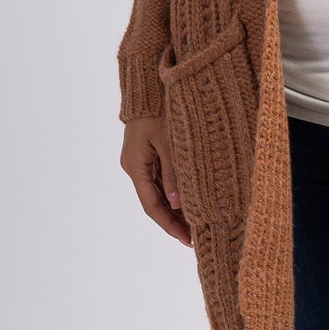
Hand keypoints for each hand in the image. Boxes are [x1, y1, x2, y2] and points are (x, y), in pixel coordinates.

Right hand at [120, 115, 192, 246]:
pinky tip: (187, 204)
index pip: (152, 206)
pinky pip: (158, 182)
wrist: (145, 89)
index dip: (169, 225)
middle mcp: (134, 168)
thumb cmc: (158, 110)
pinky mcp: (145, 157)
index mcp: (136, 166)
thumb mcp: (170, 142)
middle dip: (173, 222)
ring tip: (194, 226)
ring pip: (157, 194)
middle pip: (153, 203)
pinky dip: (172, 195)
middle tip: (194, 239)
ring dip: (173, 210)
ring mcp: (138, 163)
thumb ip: (173, 173)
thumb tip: (177, 204)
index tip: (187, 240)